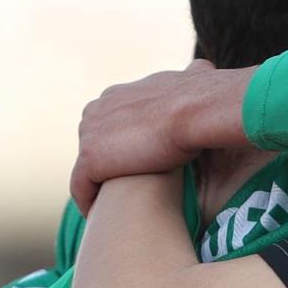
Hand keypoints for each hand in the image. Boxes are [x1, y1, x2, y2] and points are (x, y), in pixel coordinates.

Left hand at [70, 60, 253, 213]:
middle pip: (96, 145)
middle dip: (108, 165)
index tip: (138, 164)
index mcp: (117, 94)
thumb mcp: (193, 77)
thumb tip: (205, 69)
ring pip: (88, 168)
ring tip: (115, 207)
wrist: (198, 111)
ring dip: (99, 185)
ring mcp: (90, 135)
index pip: (110, 124)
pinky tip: (101, 218)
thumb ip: (189, 78)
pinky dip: (89, 203)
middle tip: (126, 189)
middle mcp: (97, 109)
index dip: (123, 145)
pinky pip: (82, 188)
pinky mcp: (91, 160)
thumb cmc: (203, 96)